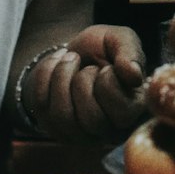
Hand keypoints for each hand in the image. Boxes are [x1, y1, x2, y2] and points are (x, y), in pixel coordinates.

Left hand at [25, 25, 145, 142]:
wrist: (73, 52)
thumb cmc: (103, 49)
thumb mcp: (120, 39)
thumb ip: (131, 52)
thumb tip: (133, 75)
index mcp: (132, 112)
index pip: (123, 112)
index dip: (109, 81)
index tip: (107, 67)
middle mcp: (107, 131)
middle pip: (92, 119)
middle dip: (83, 80)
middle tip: (88, 66)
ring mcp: (79, 134)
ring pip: (62, 116)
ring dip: (62, 77)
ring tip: (70, 60)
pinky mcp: (53, 127)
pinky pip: (40, 104)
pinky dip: (45, 73)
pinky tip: (57, 63)